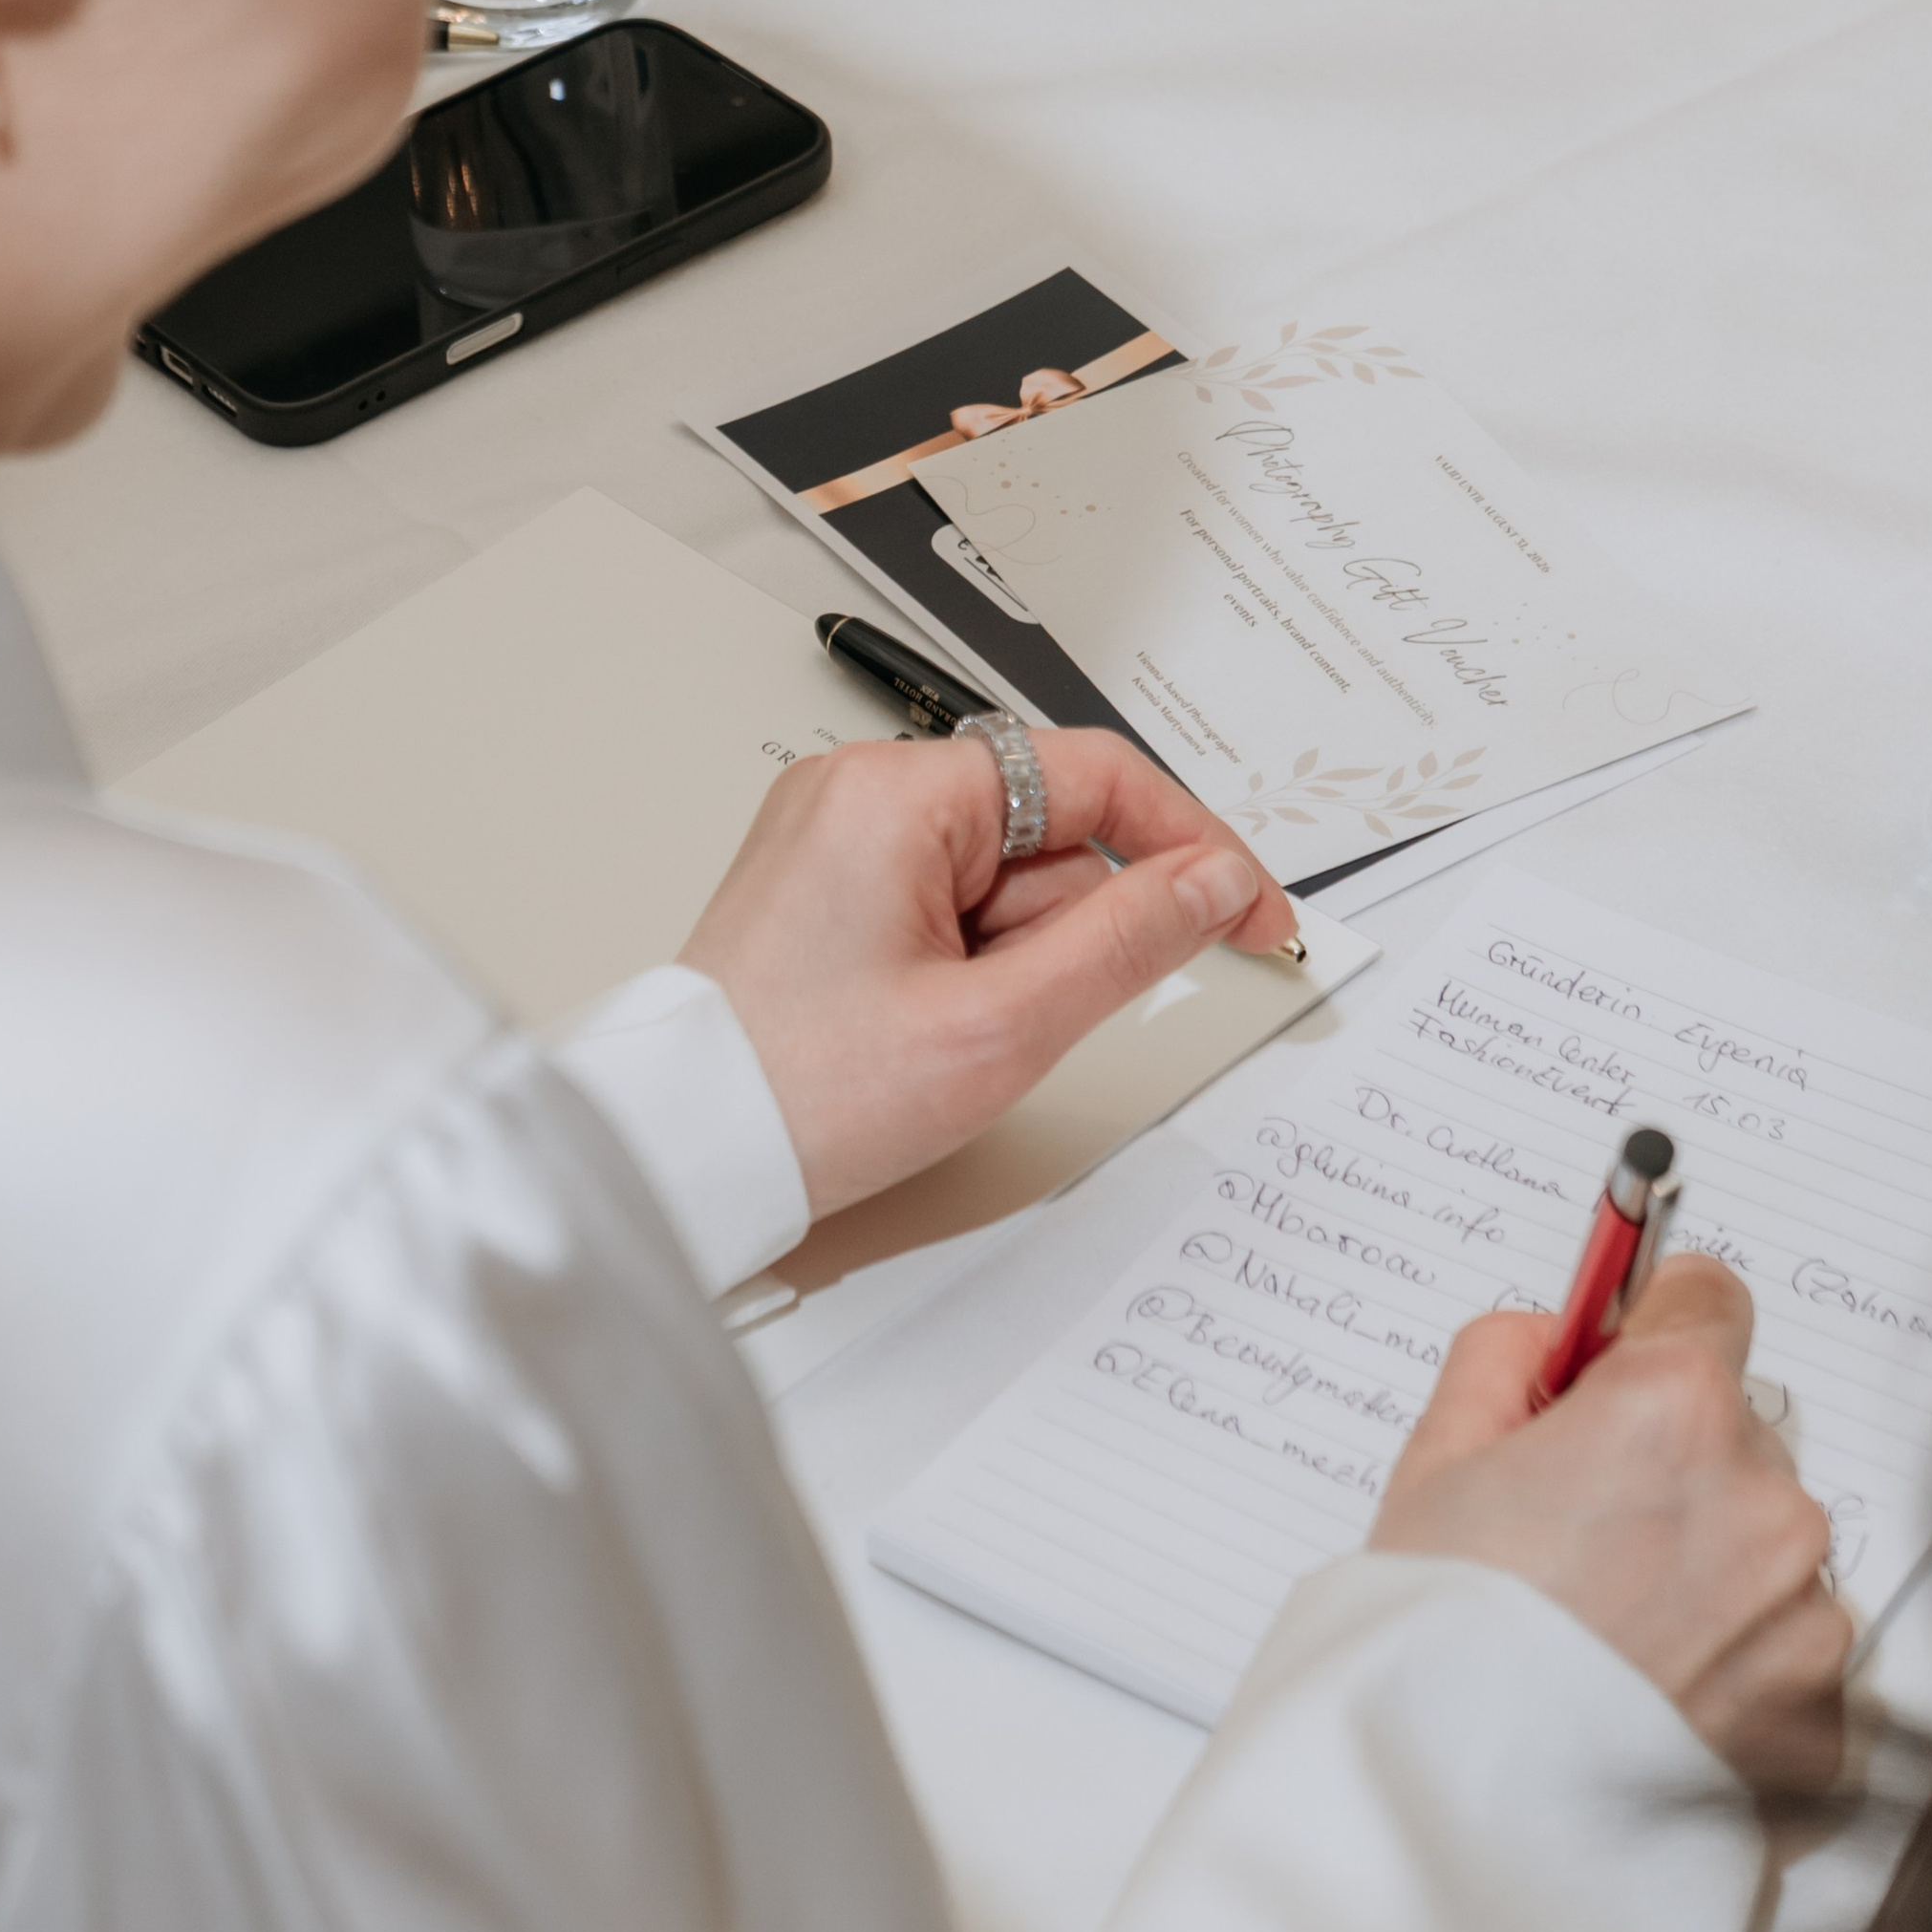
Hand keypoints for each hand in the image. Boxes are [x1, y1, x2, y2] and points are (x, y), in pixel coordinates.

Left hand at [679, 729, 1294, 1218]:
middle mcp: (862, 793)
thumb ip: (1128, 941)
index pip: (1094, 777)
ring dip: (1016, 969)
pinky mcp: (835, 893)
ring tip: (946, 1041)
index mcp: (895, 792)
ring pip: (1006, 887)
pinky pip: (954, 912)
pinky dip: (975, 975)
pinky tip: (929, 1033)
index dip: (1193, 846)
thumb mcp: (998, 1029)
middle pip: (1049, 838)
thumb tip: (1214, 882)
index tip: (1252, 915)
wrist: (679, 1154)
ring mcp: (842, 842)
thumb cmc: (799, 1095)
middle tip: (1022, 1024)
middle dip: (1067, 940)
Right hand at [1371, 1256, 1851, 1794]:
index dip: (1649, 1328)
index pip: (1708, 1300)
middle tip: (1576, 1539)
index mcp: (1675, 1407)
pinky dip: (1732, 1669)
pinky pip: (1785, 1655)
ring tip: (1606, 1638)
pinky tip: (1647, 1696)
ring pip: (1762, 1549)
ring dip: (1706, 1570)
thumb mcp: (1437, 1455)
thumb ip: (1506, 1358)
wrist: (1467, 1817)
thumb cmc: (1440, 1638)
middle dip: (1669, 1466)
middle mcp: (1767, 1496)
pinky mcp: (1824, 1714)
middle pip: (1733, 1435)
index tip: (1617, 1364)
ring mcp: (1807, 1612)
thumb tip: (1553, 1336)